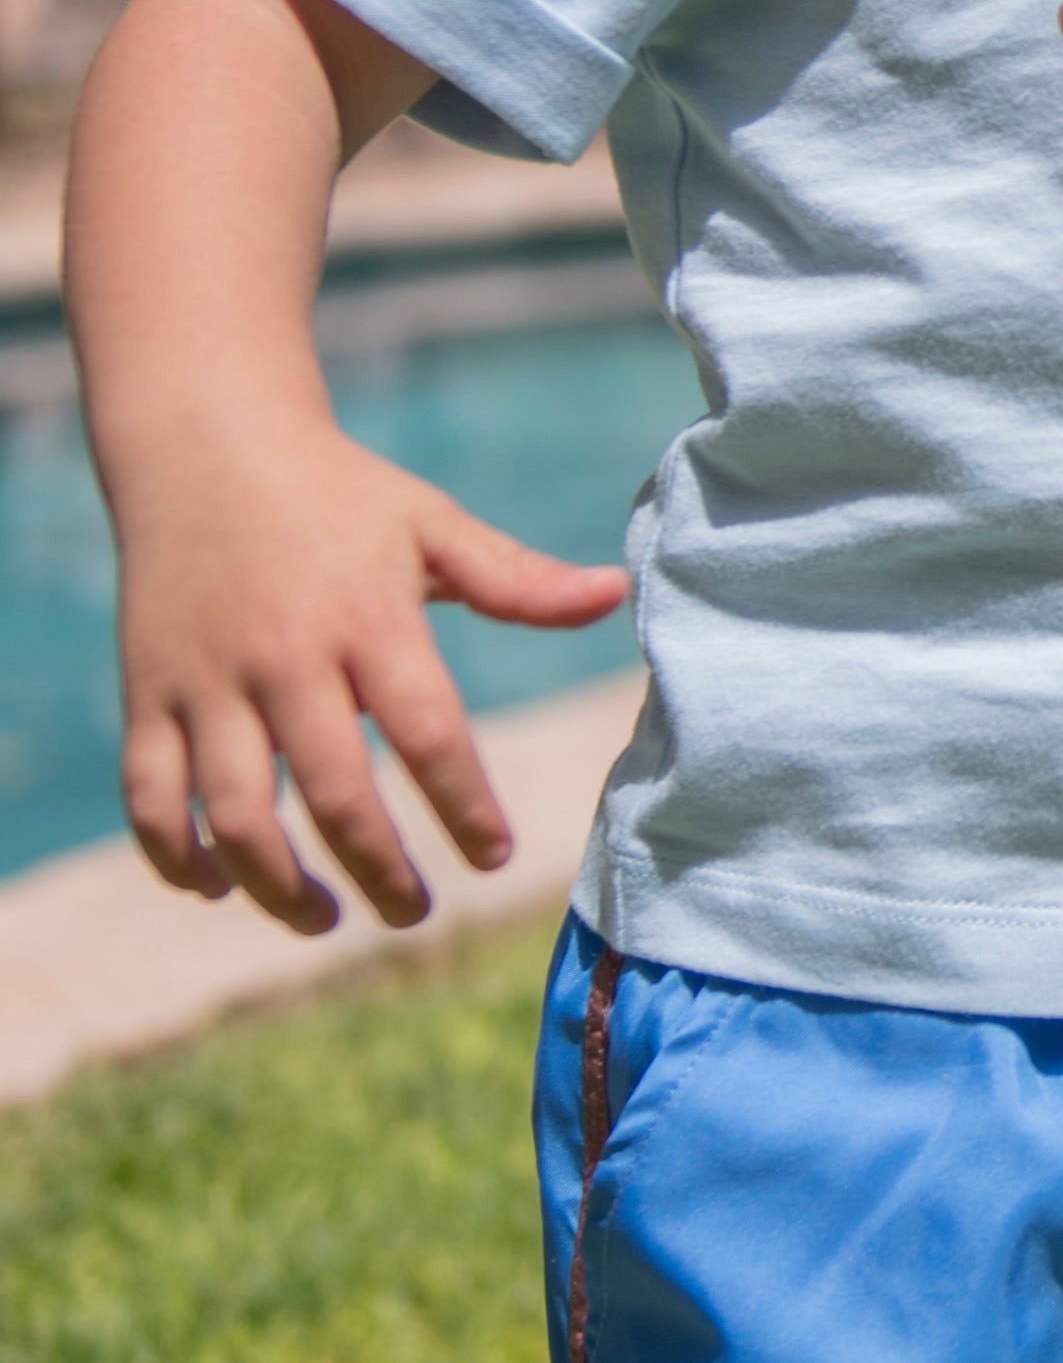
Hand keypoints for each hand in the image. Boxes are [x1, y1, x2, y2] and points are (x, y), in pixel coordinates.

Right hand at [114, 416, 628, 932]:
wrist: (203, 443)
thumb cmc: (337, 496)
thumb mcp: (430, 525)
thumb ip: (516, 579)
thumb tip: (614, 594)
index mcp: (367, 618)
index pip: (427, 732)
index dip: (464, 805)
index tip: (495, 857)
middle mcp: (283, 657)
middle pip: (333, 792)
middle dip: (380, 869)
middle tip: (414, 913)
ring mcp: (206, 680)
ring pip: (234, 812)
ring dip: (278, 885)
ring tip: (325, 919)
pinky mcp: (147, 694)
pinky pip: (150, 796)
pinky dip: (176, 855)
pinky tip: (220, 886)